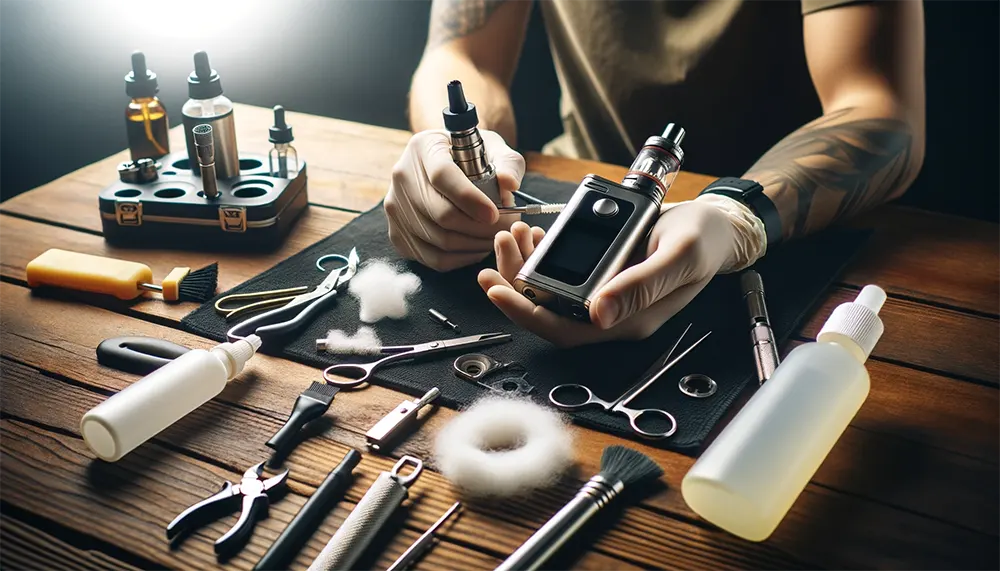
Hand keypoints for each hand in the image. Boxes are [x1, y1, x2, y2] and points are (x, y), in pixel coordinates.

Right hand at [385, 129, 524, 270]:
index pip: (443, 176)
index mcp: (424, 148)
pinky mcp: (396, 233)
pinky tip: (477, 248)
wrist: (443, 166)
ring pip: (439, 239)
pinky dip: (460, 259)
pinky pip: (432, 258)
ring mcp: (395, 207)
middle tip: (504, 229)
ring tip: (495, 237)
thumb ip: (508, 163)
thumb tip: (509, 183)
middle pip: (441, 214)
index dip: (470, 199)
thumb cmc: (471, 157)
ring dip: (474, 245)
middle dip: (480, 228)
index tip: (495, 213)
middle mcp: (402, 176)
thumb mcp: (493, 149)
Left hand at [478, 197, 762, 346]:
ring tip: (509, 235)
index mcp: (628, 320)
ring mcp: (604, 296)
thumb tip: (599, 315)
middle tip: (495, 251)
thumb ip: (641, 287)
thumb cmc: (703, 242)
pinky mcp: (601, 276)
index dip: (527, 315)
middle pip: (548, 312)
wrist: (715, 227)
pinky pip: (561, 274)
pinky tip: (531, 236)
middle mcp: (611, 314)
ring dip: (524, 267)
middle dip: (516, 285)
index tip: (497, 290)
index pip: (565, 330)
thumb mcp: (678, 258)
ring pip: (551, 293)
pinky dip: (540, 256)